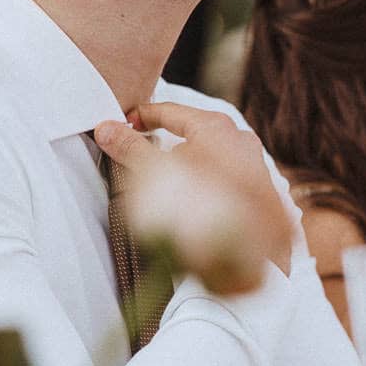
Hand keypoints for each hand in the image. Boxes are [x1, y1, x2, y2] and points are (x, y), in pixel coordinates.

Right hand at [96, 103, 290, 278]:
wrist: (252, 254)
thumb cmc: (205, 206)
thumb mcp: (157, 172)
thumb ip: (131, 148)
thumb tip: (107, 129)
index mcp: (216, 127)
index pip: (170, 111)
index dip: (143, 116)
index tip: (124, 124)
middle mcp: (240, 141)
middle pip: (190, 135)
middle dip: (165, 150)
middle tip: (142, 163)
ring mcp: (253, 167)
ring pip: (207, 160)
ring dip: (185, 173)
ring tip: (167, 194)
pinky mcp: (259, 194)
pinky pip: (222, 182)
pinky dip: (203, 190)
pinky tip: (191, 209)